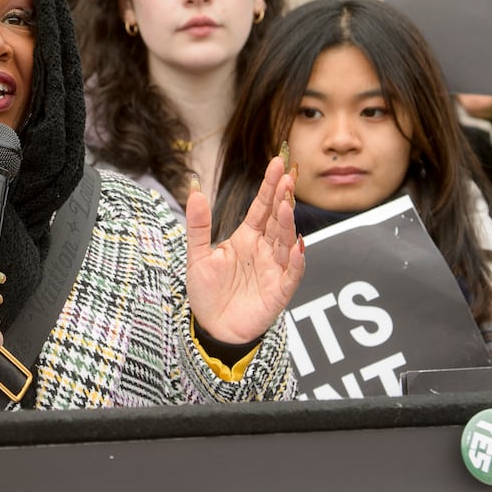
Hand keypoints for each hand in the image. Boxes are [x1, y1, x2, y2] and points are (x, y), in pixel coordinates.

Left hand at [185, 154, 304, 344]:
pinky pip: (292, 274)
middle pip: (277, 219)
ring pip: (286, 242)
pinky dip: (297, 261)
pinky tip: (297, 246)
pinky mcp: (279, 291)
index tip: (277, 163)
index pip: (262, 207)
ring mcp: (274, 269)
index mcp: (247, 237)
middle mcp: (264, 249)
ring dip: (287, 225)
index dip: (269, 186)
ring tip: (286, 206)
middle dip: (282, 198)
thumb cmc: (208, 292)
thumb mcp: (197, 255)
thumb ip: (198, 226)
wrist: (212, 328)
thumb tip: (194, 191)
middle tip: (287, 176)